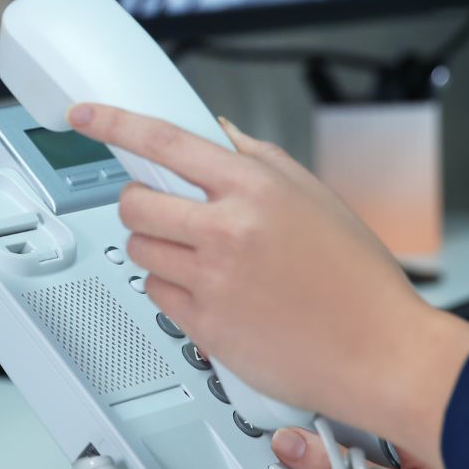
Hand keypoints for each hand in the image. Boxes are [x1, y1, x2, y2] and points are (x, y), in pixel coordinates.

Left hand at [68, 103, 468, 467]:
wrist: (382, 352)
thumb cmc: (360, 281)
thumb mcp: (318, 198)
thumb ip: (260, 162)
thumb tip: (217, 136)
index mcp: (256, 187)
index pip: (164, 141)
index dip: (113, 123)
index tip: (85, 116)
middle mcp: (228, 229)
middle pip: (135, 202)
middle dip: (142, 205)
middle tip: (167, 213)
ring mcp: (212, 279)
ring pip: (140, 250)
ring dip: (158, 250)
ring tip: (203, 260)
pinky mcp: (204, 326)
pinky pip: (156, 294)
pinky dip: (172, 291)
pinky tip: (214, 294)